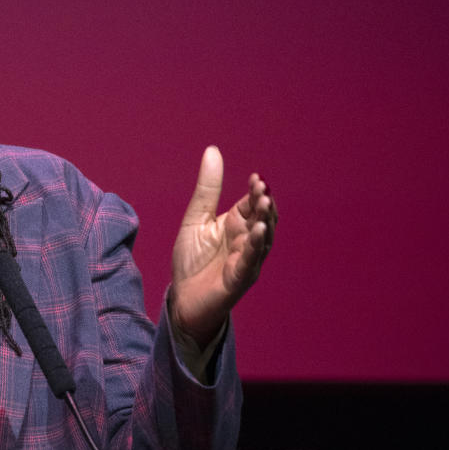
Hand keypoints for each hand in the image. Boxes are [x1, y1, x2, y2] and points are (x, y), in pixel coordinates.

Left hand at [169, 146, 276, 346]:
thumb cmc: (192, 260)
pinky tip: (257, 233)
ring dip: (265, 223)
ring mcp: (246, 261)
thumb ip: (207, 189)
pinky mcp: (238, 280)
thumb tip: (213, 150)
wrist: (182, 299)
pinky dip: (255, 248)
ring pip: (262, 240)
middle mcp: (246, 241)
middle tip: (262, 188)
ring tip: (266, 206)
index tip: (256, 178)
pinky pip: (250, 262)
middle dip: (265, 205)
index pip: (252, 204)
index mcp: (236, 224)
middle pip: (262, 219)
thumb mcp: (195, 218)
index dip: (256, 192)